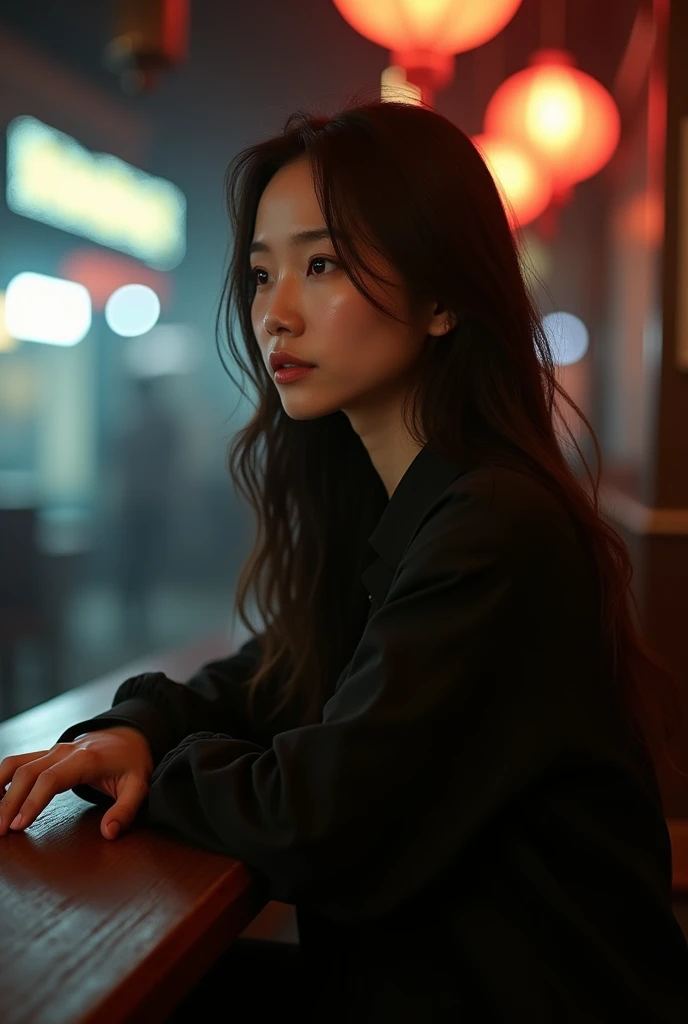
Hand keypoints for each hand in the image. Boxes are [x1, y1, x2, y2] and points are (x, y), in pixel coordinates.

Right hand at [0, 726, 154, 839]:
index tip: (18, 824)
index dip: (33, 801)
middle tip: (0, 831)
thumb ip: (125, 810)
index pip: (51, 779)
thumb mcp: (139, 785)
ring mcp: (53, 750)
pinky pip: (18, 762)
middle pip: (27, 773)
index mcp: (86, 759)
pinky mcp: (46, 754)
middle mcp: (64, 751)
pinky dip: (2, 778)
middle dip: (9, 802)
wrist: (129, 736)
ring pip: (17, 764)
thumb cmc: (132, 763)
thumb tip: (108, 833)